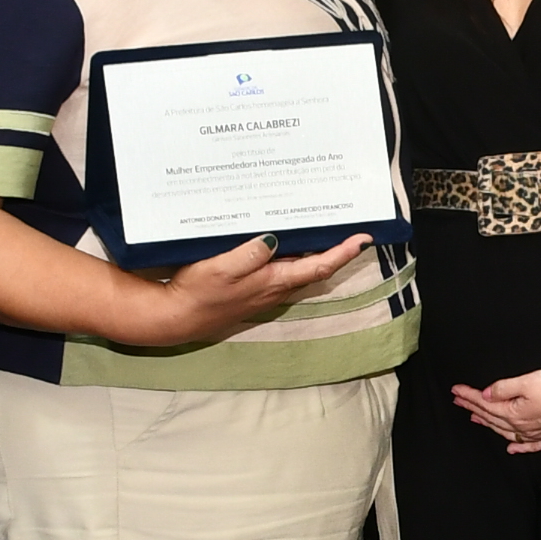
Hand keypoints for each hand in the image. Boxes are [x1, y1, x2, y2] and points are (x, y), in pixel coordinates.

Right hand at [103, 234, 372, 353]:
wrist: (177, 317)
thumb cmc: (199, 292)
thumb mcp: (223, 267)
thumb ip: (251, 253)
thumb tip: (277, 238)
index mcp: (274, 281)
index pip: (319, 266)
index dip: (343, 252)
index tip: (364, 238)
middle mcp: (275, 289)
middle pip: (314, 267)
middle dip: (333, 247)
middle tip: (346, 223)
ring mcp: (264, 291)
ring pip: (298, 268)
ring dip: (312, 250)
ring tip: (322, 225)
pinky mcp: (252, 290)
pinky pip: (280, 270)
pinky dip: (290, 255)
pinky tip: (284, 240)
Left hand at [454, 359, 540, 455]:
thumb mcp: (528, 381)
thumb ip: (504, 388)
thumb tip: (486, 395)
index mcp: (515, 414)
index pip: (486, 405)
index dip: (469, 397)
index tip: (456, 390)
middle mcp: (525, 428)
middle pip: (493, 419)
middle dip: (474, 409)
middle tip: (459, 401)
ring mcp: (539, 434)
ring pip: (508, 432)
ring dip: (491, 425)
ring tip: (477, 419)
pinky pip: (531, 445)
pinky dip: (519, 446)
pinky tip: (512, 447)